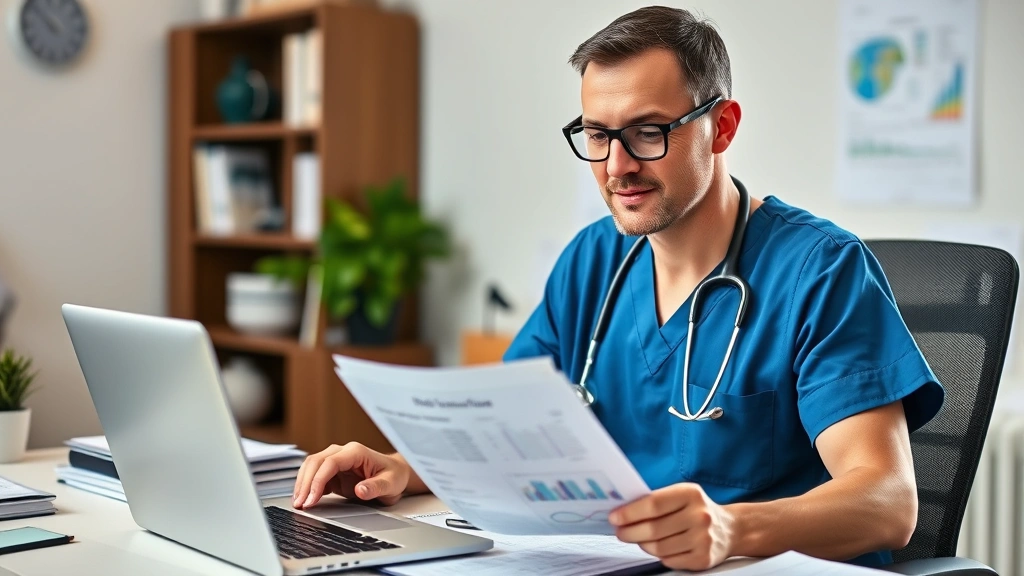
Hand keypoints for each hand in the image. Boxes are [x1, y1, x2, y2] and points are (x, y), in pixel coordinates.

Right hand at [292, 442, 410, 508]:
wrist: (396, 474)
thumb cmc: (394, 476)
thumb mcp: (391, 484)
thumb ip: (376, 487)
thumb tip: (360, 490)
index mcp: (356, 452)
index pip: (330, 462)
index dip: (318, 480)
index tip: (312, 498)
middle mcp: (343, 453)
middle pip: (315, 462)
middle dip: (305, 483)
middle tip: (300, 504)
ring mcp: (336, 461)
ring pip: (311, 467)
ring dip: (302, 484)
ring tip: (298, 504)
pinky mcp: (333, 472)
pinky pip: (314, 476)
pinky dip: (307, 486)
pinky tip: (304, 499)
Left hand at [610, 483, 734, 570]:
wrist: (730, 529)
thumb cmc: (697, 509)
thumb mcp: (681, 495)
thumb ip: (656, 500)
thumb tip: (623, 511)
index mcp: (691, 494)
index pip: (652, 504)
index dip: (629, 513)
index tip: (614, 517)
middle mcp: (700, 516)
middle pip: (653, 529)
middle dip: (630, 532)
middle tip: (620, 532)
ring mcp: (703, 539)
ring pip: (659, 548)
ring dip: (643, 544)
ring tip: (639, 539)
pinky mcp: (703, 559)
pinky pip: (669, 560)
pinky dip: (659, 555)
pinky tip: (659, 547)